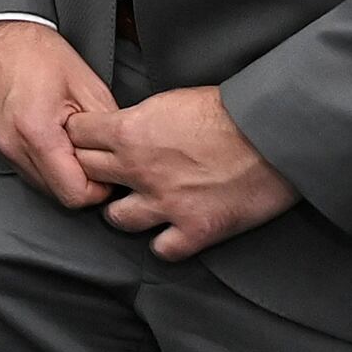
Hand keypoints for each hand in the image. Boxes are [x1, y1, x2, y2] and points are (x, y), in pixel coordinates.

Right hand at [0, 20, 117, 209]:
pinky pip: (15, 161)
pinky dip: (33, 154)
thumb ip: (107, 131)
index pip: (73, 194)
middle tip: (86, 151)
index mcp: (37, 132)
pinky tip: (41, 129)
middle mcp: (9, 142)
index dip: (96, 188)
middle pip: (53, 192)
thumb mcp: (90, 87)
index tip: (103, 172)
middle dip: (75, 179)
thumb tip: (118, 158)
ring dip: (54, 168)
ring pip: (34, 180)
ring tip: (62, 137)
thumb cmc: (39, 50)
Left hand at [67, 86, 300, 260]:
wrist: (274, 133)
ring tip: (138, 204)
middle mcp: (139, 169)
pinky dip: (165, 243)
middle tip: (110, 172)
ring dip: (123, 211)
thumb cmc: (229, 111)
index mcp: (129, 131)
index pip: (76, 136)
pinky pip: (162, 250)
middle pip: (87, 174)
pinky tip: (172, 231)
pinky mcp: (195, 229)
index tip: (89, 141)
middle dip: (94, 172)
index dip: (80, 138)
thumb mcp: (170, 101)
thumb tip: (120, 128)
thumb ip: (138, 119)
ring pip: (115, 218)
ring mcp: (166, 203)